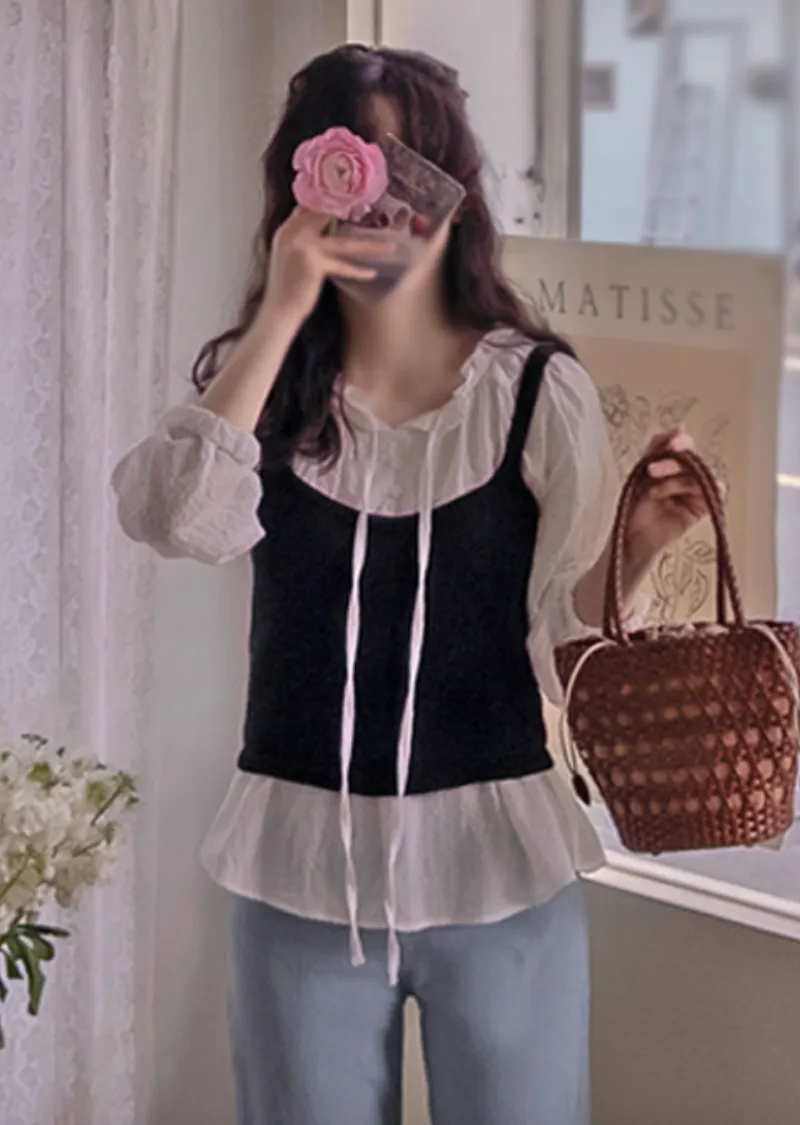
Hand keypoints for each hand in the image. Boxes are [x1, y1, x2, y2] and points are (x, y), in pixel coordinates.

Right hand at [262, 207, 393, 324]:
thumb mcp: (289, 255)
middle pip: (329, 216)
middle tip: (374, 211)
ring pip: (344, 243)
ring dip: (369, 246)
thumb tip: (325, 226)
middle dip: (352, 213)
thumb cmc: (287, 287)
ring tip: (389, 247)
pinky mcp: (314, 262)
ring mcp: (304, 245)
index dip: (330, 200)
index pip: (309, 206)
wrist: (279, 309)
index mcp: (287, 230)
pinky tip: (371, 273)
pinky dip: (357, 271)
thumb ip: (302, 238)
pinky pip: (342, 266)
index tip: (350, 198)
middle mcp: (294, 233)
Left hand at [624, 427, 719, 570]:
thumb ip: (657, 449)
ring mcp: (694, 492)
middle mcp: (684, 476)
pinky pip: (713, 495)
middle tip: (652, 470)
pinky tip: (678, 498)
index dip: (679, 441)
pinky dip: (700, 493)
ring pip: (699, 475)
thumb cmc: (632, 508)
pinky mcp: (701, 509)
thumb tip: (680, 426)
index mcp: (670, 465)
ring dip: (676, 481)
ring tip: (653, 491)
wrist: (629, 537)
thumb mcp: (640, 473)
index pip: (682, 445)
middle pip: (691, 459)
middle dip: (672, 462)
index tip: (671, 443)